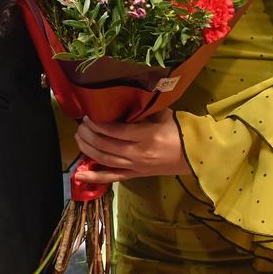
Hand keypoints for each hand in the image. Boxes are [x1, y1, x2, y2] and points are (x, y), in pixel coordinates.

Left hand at [74, 111, 190, 183]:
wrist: (194, 155)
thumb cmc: (179, 131)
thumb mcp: (163, 114)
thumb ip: (143, 108)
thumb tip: (124, 96)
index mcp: (146, 135)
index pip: (115, 131)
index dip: (98, 124)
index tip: (89, 115)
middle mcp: (137, 153)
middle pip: (105, 145)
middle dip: (88, 134)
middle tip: (81, 125)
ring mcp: (135, 166)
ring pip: (104, 160)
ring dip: (87, 149)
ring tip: (79, 138)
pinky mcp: (135, 175)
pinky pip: (111, 177)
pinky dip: (94, 177)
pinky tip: (78, 174)